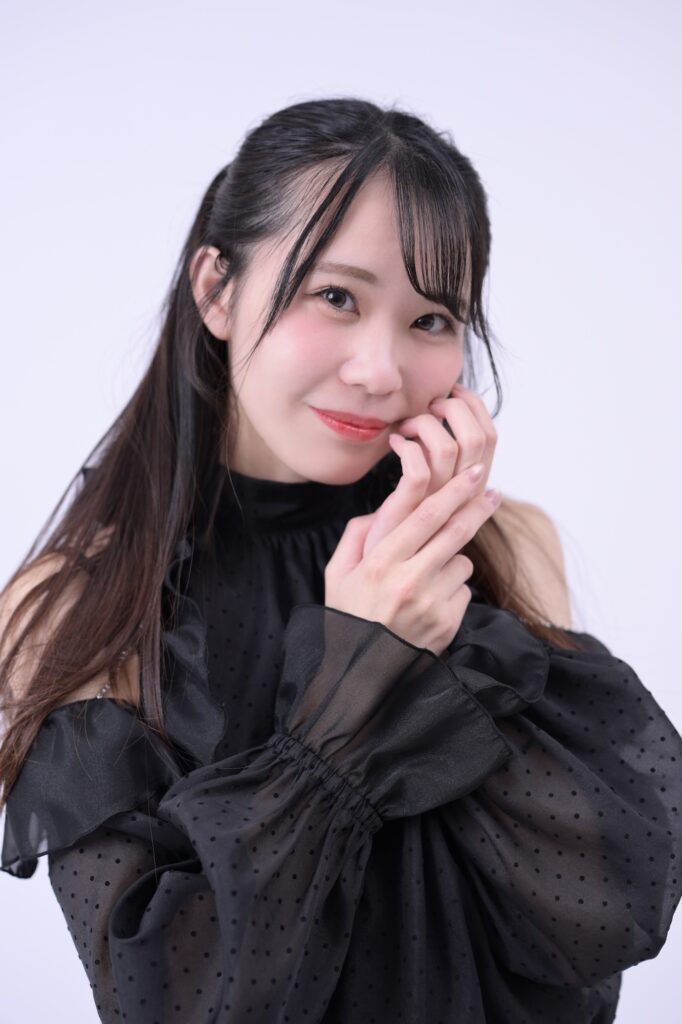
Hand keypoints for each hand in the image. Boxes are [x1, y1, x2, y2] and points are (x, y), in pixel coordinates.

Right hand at [324, 463, 500, 656]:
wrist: (363, 672)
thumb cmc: (349, 616)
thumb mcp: (338, 574)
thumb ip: (356, 535)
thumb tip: (383, 508)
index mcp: (379, 562)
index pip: (425, 516)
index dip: (453, 491)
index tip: (472, 475)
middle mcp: (408, 580)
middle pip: (455, 531)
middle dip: (477, 506)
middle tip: (492, 491)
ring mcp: (431, 602)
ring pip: (461, 561)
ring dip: (452, 560)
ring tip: (428, 576)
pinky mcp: (447, 622)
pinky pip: (464, 589)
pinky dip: (452, 589)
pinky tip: (430, 602)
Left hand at [362, 383, 497, 557]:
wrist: (380, 583)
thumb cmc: (399, 537)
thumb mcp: (433, 500)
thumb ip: (445, 472)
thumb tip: (443, 430)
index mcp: (471, 489)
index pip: (490, 437)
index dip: (474, 407)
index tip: (453, 391)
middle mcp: (462, 496)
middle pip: (479, 437)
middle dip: (455, 408)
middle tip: (430, 406)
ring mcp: (437, 504)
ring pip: (449, 448)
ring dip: (427, 424)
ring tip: (407, 426)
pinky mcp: (409, 511)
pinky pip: (417, 469)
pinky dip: (406, 446)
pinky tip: (394, 442)